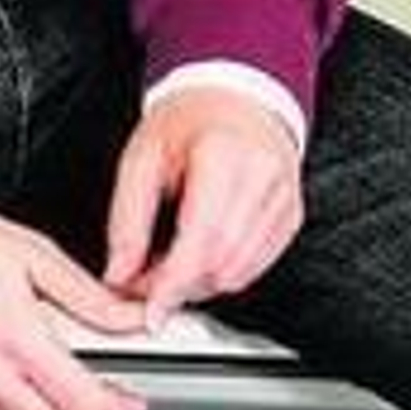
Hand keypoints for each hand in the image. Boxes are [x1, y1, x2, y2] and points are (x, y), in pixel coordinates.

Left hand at [103, 89, 302, 323]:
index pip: (202, 237)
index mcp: (223, 153)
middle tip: (146, 279)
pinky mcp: (291, 216)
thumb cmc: (187, 121)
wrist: (232, 98)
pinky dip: (224, 271)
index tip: (152, 310)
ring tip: (171, 262)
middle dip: (181, 284)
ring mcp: (283, 198)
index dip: (174, 282)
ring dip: (201, 282)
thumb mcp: (142, 155)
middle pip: (222, 261)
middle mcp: (262, 176)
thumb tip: (119, 274)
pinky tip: (201, 254)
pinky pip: (256, 265)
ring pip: (240, 271)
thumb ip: (128, 218)